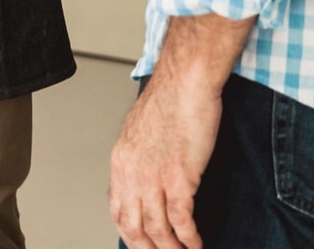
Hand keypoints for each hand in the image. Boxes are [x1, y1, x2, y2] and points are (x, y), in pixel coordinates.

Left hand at [109, 74, 219, 248]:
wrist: (185, 82)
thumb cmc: (170, 99)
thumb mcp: (141, 130)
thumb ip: (139, 156)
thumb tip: (146, 172)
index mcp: (121, 161)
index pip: (117, 208)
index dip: (129, 231)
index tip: (140, 242)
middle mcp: (132, 173)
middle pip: (133, 226)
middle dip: (147, 248)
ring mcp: (154, 178)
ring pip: (157, 229)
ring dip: (170, 248)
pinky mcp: (179, 178)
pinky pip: (181, 220)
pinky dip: (189, 238)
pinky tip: (196, 244)